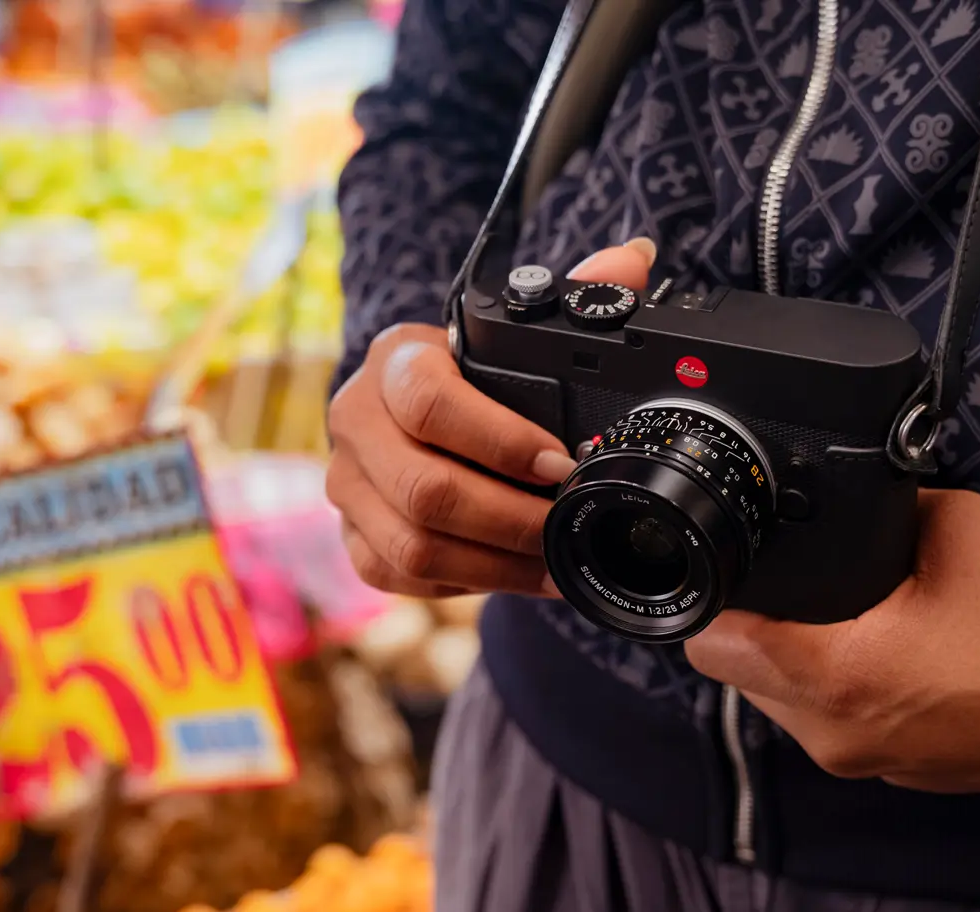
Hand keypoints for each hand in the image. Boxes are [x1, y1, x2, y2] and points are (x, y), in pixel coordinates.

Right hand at [327, 240, 655, 597]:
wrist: (408, 417)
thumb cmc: (470, 378)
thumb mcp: (512, 335)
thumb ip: (573, 295)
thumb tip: (632, 259)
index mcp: (393, 361)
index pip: (429, 402)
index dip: (500, 441)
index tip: (562, 466)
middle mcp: (355, 420)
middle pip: (424, 489)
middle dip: (510, 519)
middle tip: (568, 528)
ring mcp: (346, 484)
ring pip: (413, 545)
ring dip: (495, 564)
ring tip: (554, 564)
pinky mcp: (351, 536)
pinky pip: (401, 576)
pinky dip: (465, 584)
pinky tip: (514, 575)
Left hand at [686, 488, 979, 792]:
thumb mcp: (961, 531)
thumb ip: (884, 508)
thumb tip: (848, 492)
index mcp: (836, 676)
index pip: (713, 643)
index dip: (714, 599)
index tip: (730, 567)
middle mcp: (833, 733)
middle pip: (735, 672)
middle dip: (749, 625)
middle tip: (790, 582)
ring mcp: (860, 762)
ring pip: (775, 702)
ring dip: (787, 658)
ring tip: (839, 613)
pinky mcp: (891, 773)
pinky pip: (823, 722)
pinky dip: (830, 687)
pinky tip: (872, 649)